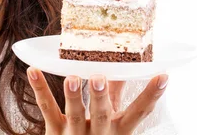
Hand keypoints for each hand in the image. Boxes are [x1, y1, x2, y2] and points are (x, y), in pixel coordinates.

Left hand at [27, 67, 167, 133]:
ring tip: (71, 78)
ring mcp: (75, 134)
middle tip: (99, 78)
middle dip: (101, 97)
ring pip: (74, 115)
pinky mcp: (55, 132)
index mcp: (118, 129)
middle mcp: (99, 133)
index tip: (162, 75)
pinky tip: (34, 71)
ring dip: (72, 96)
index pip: (139, 112)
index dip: (151, 95)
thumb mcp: (112, 121)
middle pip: (102, 115)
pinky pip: (47, 109)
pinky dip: (40, 90)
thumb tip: (125, 68)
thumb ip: (116, 95)